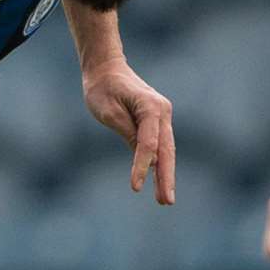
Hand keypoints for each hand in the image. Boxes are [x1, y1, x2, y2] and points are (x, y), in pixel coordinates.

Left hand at [82, 57, 175, 204]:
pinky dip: (161, 164)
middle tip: (166, 201)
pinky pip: (160, 146)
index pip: (148, 143)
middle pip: (166, 150)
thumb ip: (128, 133)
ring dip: (166, 174)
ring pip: (166, 150)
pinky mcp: (157, 121)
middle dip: (166, 177)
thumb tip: (146, 159)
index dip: (142, 166)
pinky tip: (160, 182)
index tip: (135, 187)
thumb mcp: (109, 112)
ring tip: (165, 199)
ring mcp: (162, 116)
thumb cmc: (103, 88)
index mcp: (151, 107)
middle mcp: (162, 111)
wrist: (106, 68)